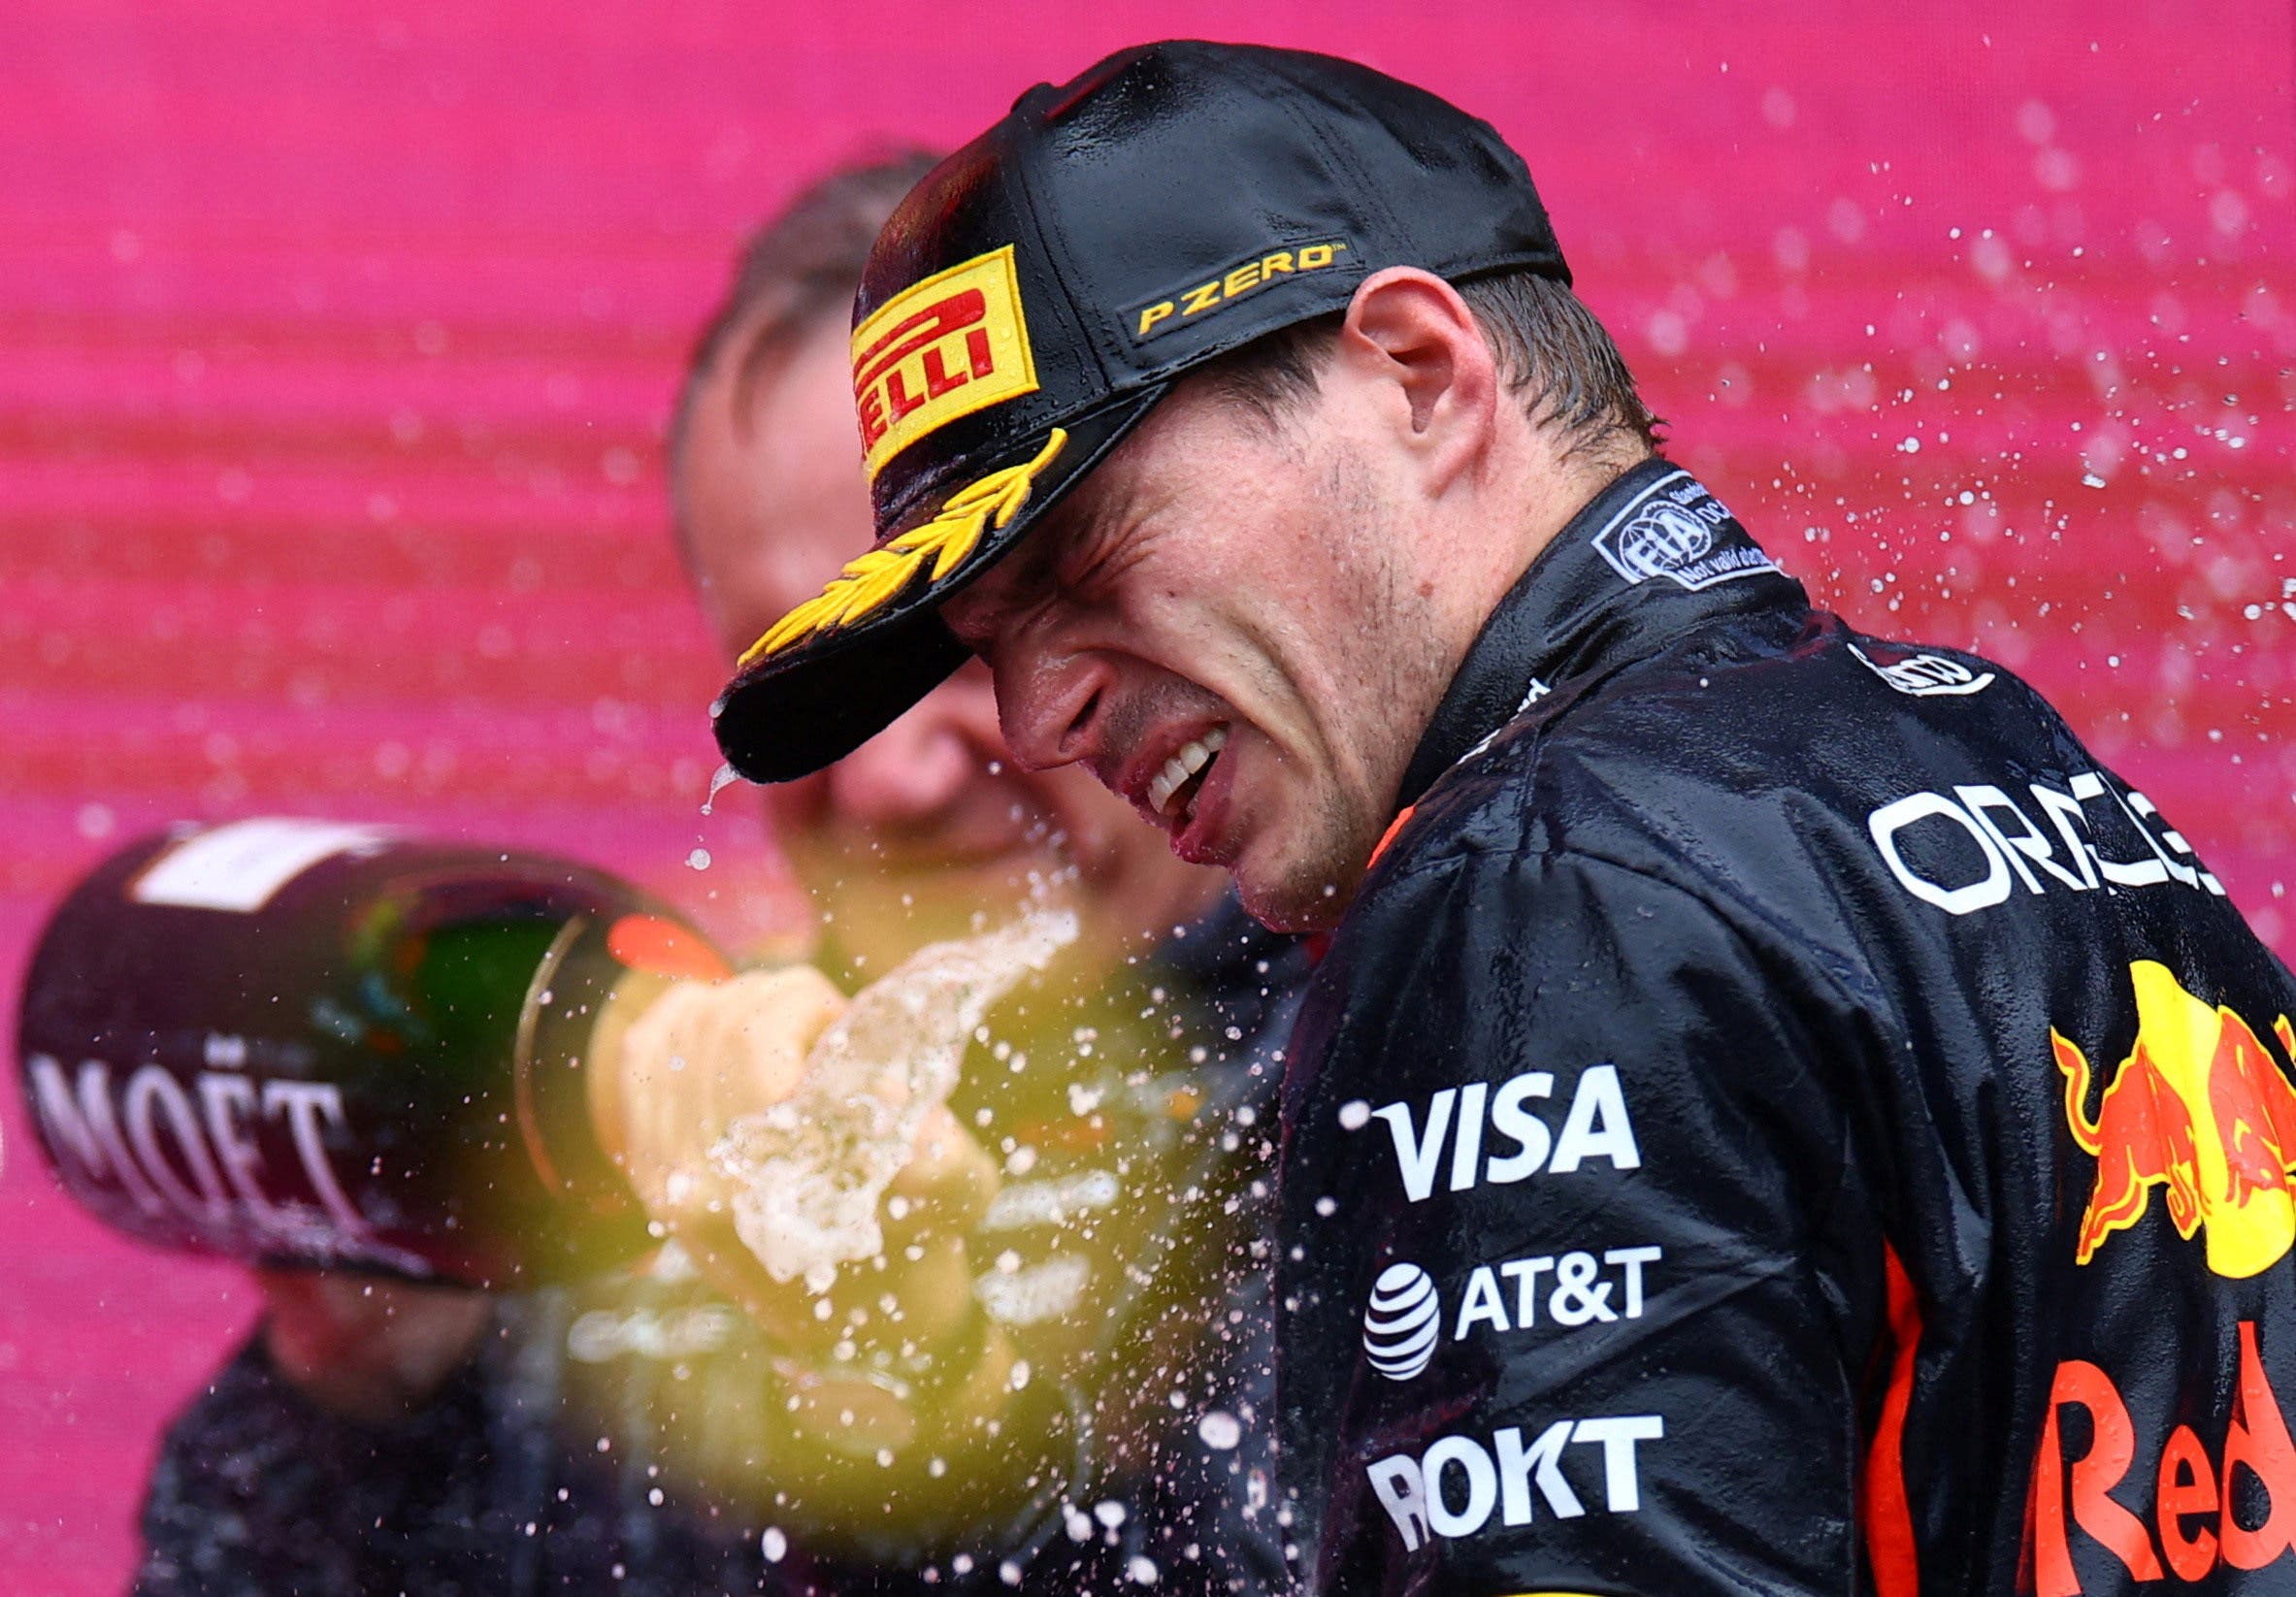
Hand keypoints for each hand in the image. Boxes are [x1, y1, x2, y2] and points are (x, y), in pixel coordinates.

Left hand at [587, 964, 1007, 1451]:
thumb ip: (939, 1155)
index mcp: (762, 1186)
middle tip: (825, 1024)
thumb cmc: (916, 1249)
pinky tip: (721, 1022)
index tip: (847, 1022)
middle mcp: (696, 1181)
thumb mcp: (953, 1200)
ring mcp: (663, 1177)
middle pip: (714, 1027)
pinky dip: (679, 1022)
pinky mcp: (650, 1170)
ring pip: (680, 1033)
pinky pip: (641, 1060)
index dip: (805, 1007)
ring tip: (787, 1034)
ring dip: (738, 1007)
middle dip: (778, 1000)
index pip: (750, 1043)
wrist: (856, 1329)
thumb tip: (893, 1096)